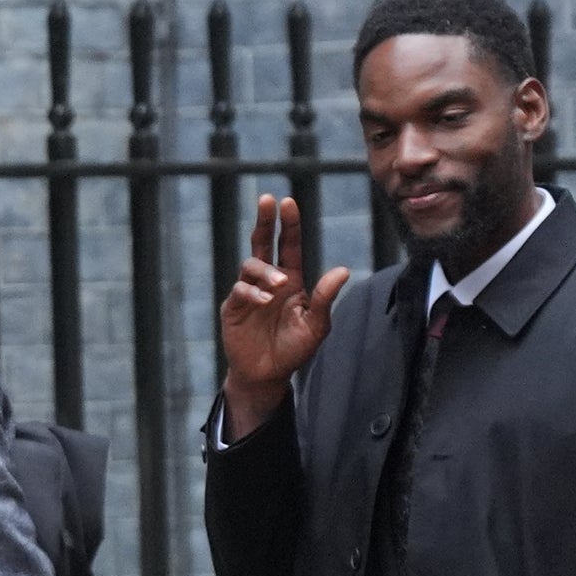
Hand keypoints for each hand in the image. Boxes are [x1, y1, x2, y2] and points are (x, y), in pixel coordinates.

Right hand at [219, 193, 350, 439]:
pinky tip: (264, 302)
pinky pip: (239, 290)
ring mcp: (248, 293)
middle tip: (267, 200)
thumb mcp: (316, 326)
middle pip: (263, 243)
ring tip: (278, 285)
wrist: (267, 374)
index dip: (288, 224)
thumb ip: (325, 298)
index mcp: (290, 279)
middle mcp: (268, 280)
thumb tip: (343, 270)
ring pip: (250, 265)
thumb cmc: (294, 350)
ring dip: (265, 270)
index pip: (288, 245)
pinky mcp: (233, 308)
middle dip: (265, 221)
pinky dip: (251, 292)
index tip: (287, 202)